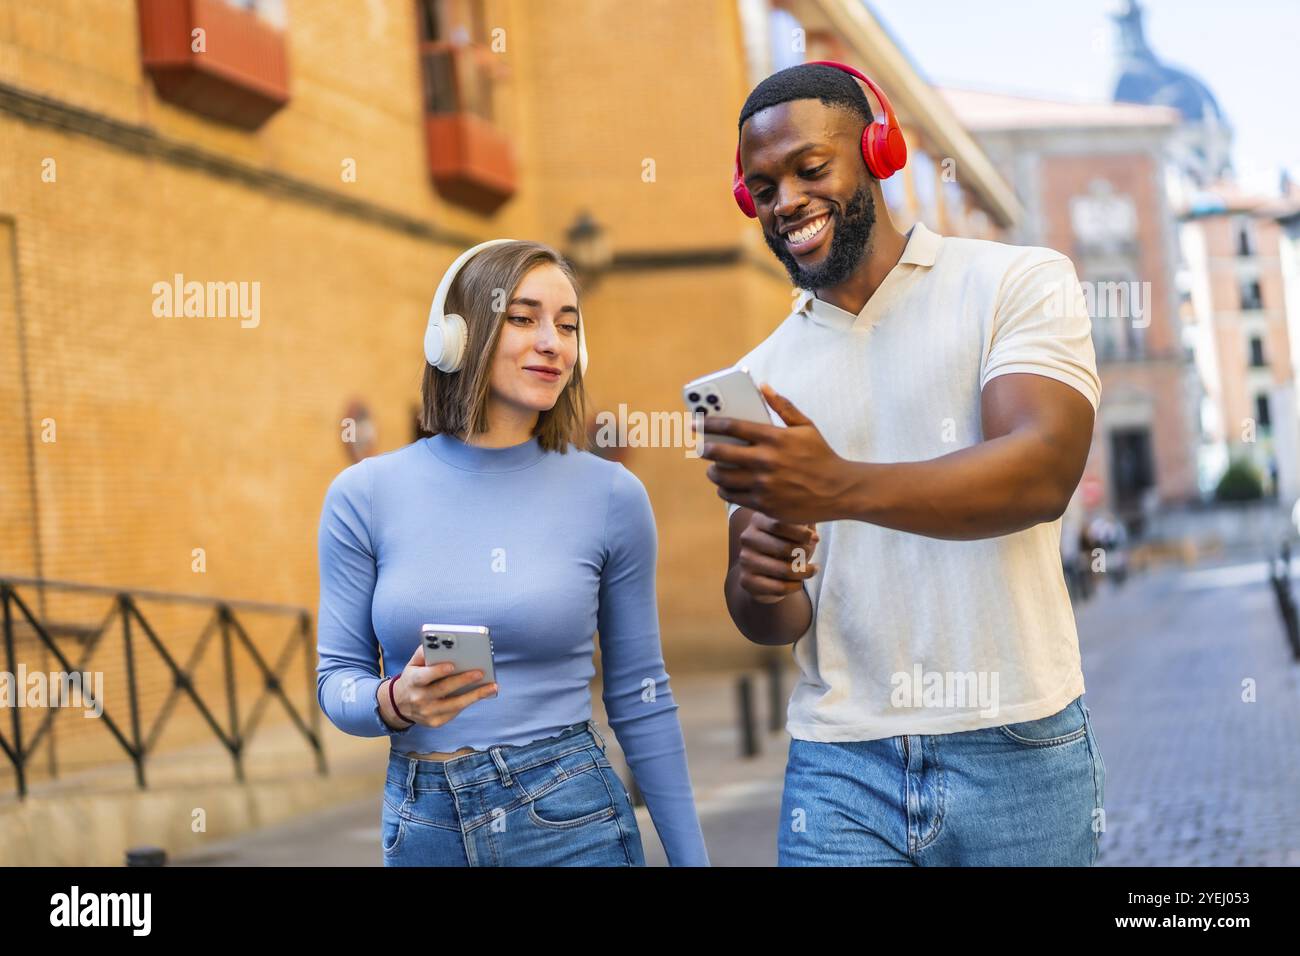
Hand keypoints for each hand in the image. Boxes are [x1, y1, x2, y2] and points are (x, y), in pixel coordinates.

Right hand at [384, 643, 497, 728]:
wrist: (400, 705)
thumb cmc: (413, 679)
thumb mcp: (412, 665)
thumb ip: (423, 652)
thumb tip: (438, 642)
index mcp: (412, 681)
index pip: (424, 676)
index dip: (438, 671)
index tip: (452, 665)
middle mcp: (418, 698)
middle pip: (443, 689)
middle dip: (463, 680)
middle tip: (480, 672)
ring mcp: (427, 712)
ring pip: (454, 704)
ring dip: (475, 695)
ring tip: (492, 686)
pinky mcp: (435, 722)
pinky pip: (456, 711)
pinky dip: (470, 702)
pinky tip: (483, 694)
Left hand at [700, 383, 851, 524]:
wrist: (838, 490)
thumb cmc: (821, 456)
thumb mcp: (806, 426)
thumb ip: (783, 406)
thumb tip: (763, 387)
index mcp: (774, 438)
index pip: (732, 427)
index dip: (709, 424)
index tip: (696, 424)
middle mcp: (765, 461)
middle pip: (720, 453)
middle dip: (705, 449)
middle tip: (701, 448)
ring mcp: (763, 484)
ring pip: (722, 478)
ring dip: (713, 472)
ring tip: (714, 469)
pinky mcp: (764, 504)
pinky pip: (732, 496)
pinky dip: (725, 490)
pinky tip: (726, 486)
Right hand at [734, 511, 819, 603]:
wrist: (764, 573)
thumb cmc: (785, 545)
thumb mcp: (796, 531)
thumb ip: (805, 525)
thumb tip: (813, 536)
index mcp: (758, 520)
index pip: (780, 523)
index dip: (801, 533)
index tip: (815, 539)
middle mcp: (748, 537)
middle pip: (784, 548)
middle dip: (804, 553)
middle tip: (810, 555)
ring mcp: (745, 559)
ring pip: (784, 570)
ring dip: (804, 572)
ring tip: (812, 570)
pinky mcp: (746, 580)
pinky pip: (779, 587)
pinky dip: (795, 586)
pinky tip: (799, 582)